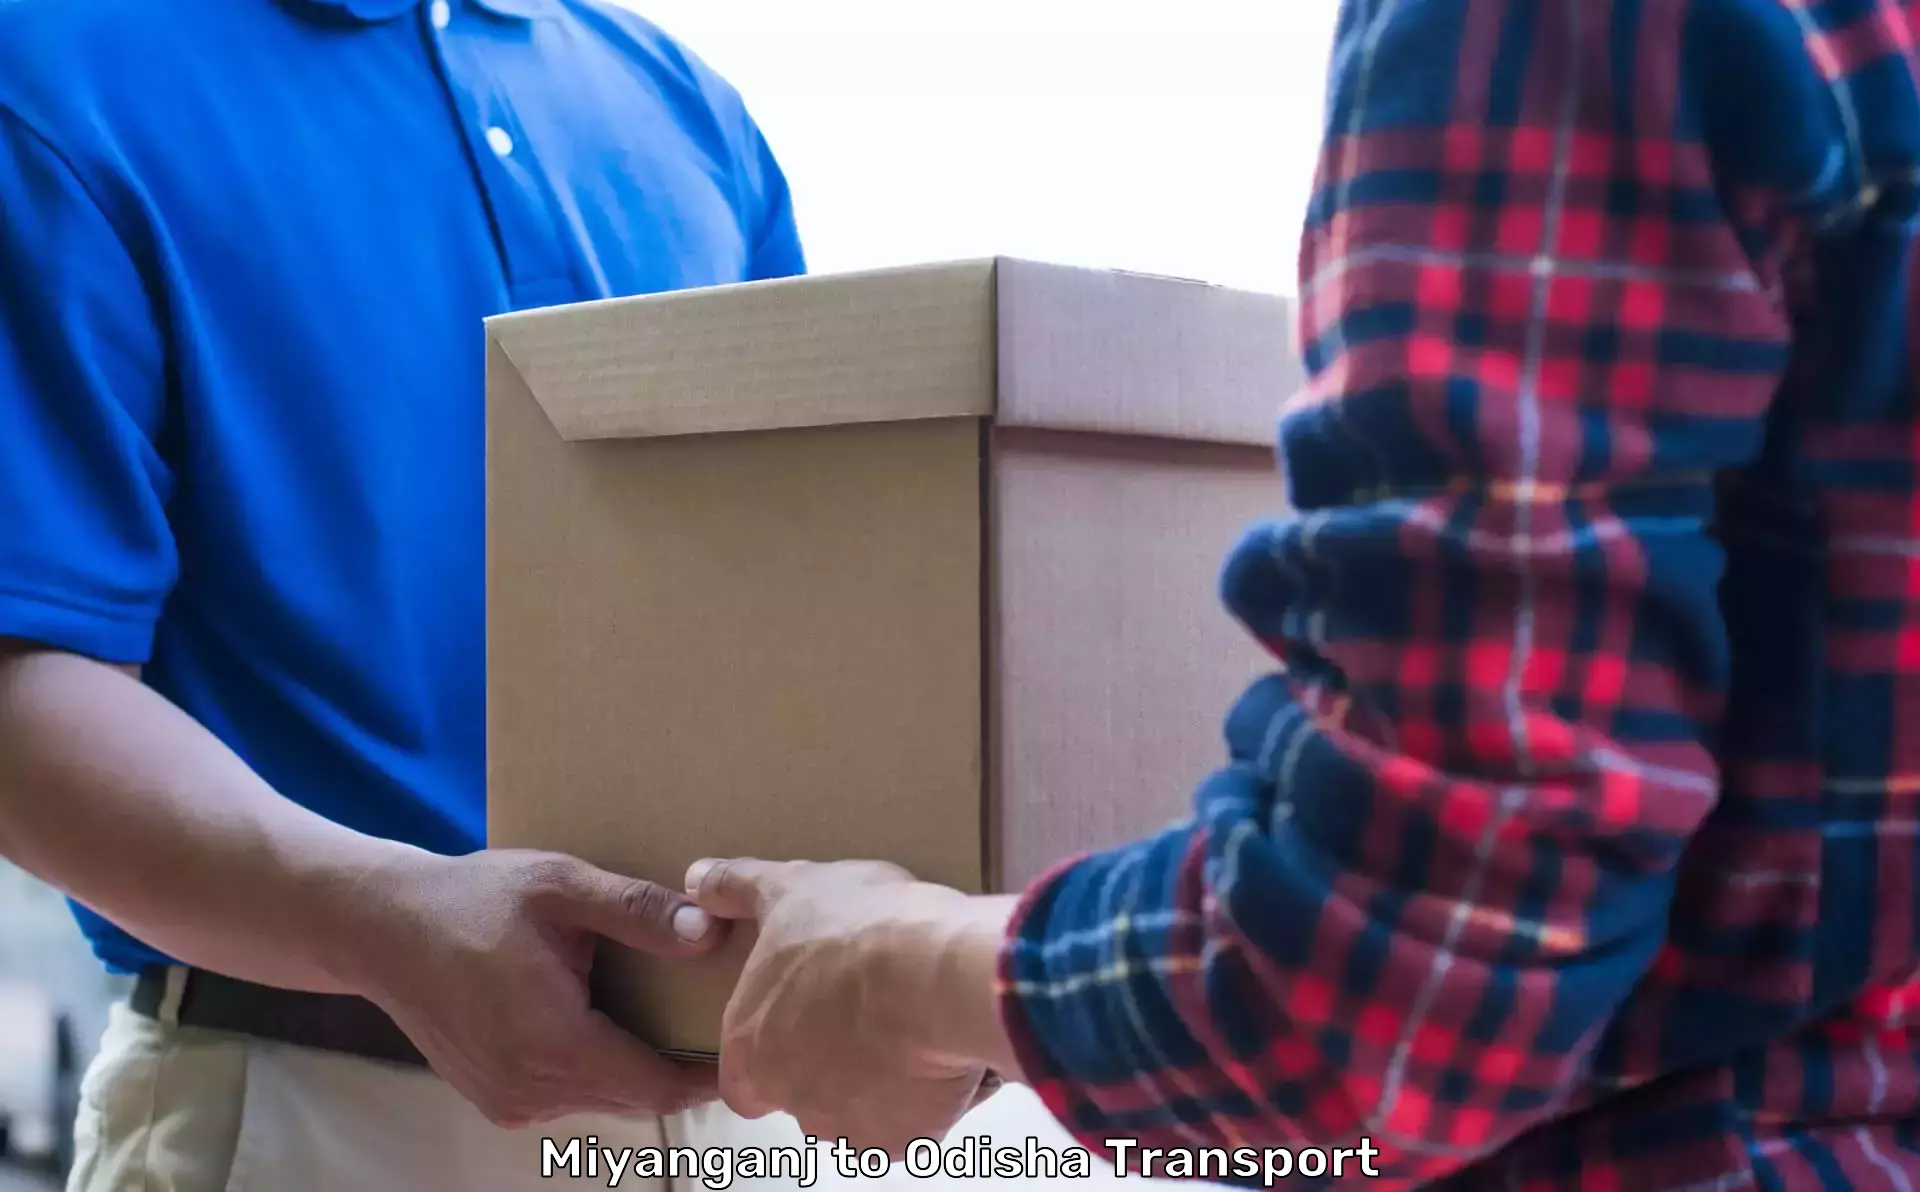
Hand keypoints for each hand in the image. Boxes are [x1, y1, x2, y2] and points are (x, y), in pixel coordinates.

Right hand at [327, 847, 727, 1126]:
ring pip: (602, 1097)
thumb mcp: (560, 886)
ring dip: (638, 1067)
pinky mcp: (496, 1097)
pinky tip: (614, 1021)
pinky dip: (598, 1067)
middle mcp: (531, 1090)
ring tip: (679, 1020)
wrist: (382, 926)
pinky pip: (567, 1093)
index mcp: (554, 1045)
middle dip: (680, 1069)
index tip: (747, 1045)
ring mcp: (510, 1101)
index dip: (706, 1074)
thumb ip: (636, 910)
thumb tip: (709, 929)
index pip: (655, 1085)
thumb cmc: (472, 899)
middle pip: (634, 1096)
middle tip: (724, 1026)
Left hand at [684, 857, 1018, 1155]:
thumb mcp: (791, 888)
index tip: (806, 1022)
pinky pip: (909, 1127)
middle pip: (802, 1095)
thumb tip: (698, 878)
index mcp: (750, 1045)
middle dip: (831, 1067)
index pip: (743, 1078)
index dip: (772, 1054)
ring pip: (856, 1115)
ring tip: (909, 1029)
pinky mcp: (900, 1139)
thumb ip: (737, 888)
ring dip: (876, 1084)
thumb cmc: (859, 930)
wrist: (935, 973)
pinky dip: (922, 1100)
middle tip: (866, 1016)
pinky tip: (938, 1053)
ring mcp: (844, 1123)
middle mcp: (788, 1095)